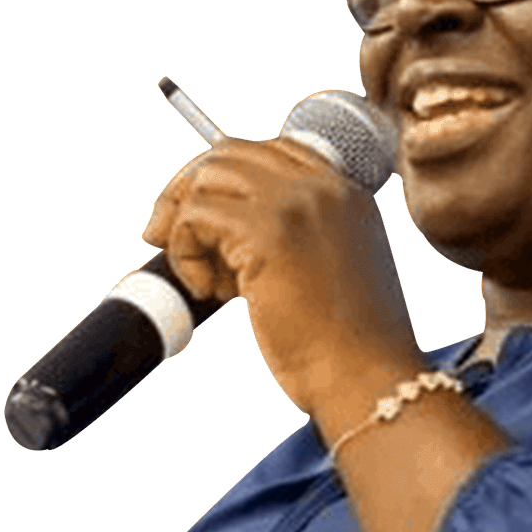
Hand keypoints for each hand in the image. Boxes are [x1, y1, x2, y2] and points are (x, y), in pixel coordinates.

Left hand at [143, 136, 422, 413]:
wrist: (366, 378)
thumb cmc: (349, 346)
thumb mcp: (333, 272)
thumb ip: (298, 238)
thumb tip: (223, 230)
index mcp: (347, 193)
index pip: (269, 152)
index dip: (224, 181)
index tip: (201, 219)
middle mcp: (325, 186)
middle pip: (229, 154)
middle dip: (186, 192)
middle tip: (165, 236)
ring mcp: (296, 203)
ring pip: (206, 179)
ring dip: (186, 227)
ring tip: (207, 281)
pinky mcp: (267, 232)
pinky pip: (195, 217)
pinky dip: (186, 253)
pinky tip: (211, 293)